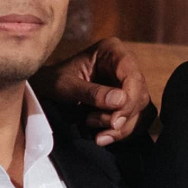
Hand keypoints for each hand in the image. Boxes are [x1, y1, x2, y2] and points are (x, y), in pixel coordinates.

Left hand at [31, 37, 155, 144]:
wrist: (46, 90)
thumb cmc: (52, 82)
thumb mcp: (65, 86)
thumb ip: (91, 92)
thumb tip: (121, 101)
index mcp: (112, 50)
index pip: (133, 76)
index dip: (129, 100)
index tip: (114, 120)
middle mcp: (125, 64)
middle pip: (140, 95)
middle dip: (121, 116)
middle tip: (93, 123)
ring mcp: (128, 83)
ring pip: (142, 110)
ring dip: (121, 128)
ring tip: (95, 132)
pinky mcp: (128, 101)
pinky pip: (137, 120)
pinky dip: (123, 132)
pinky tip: (103, 137)